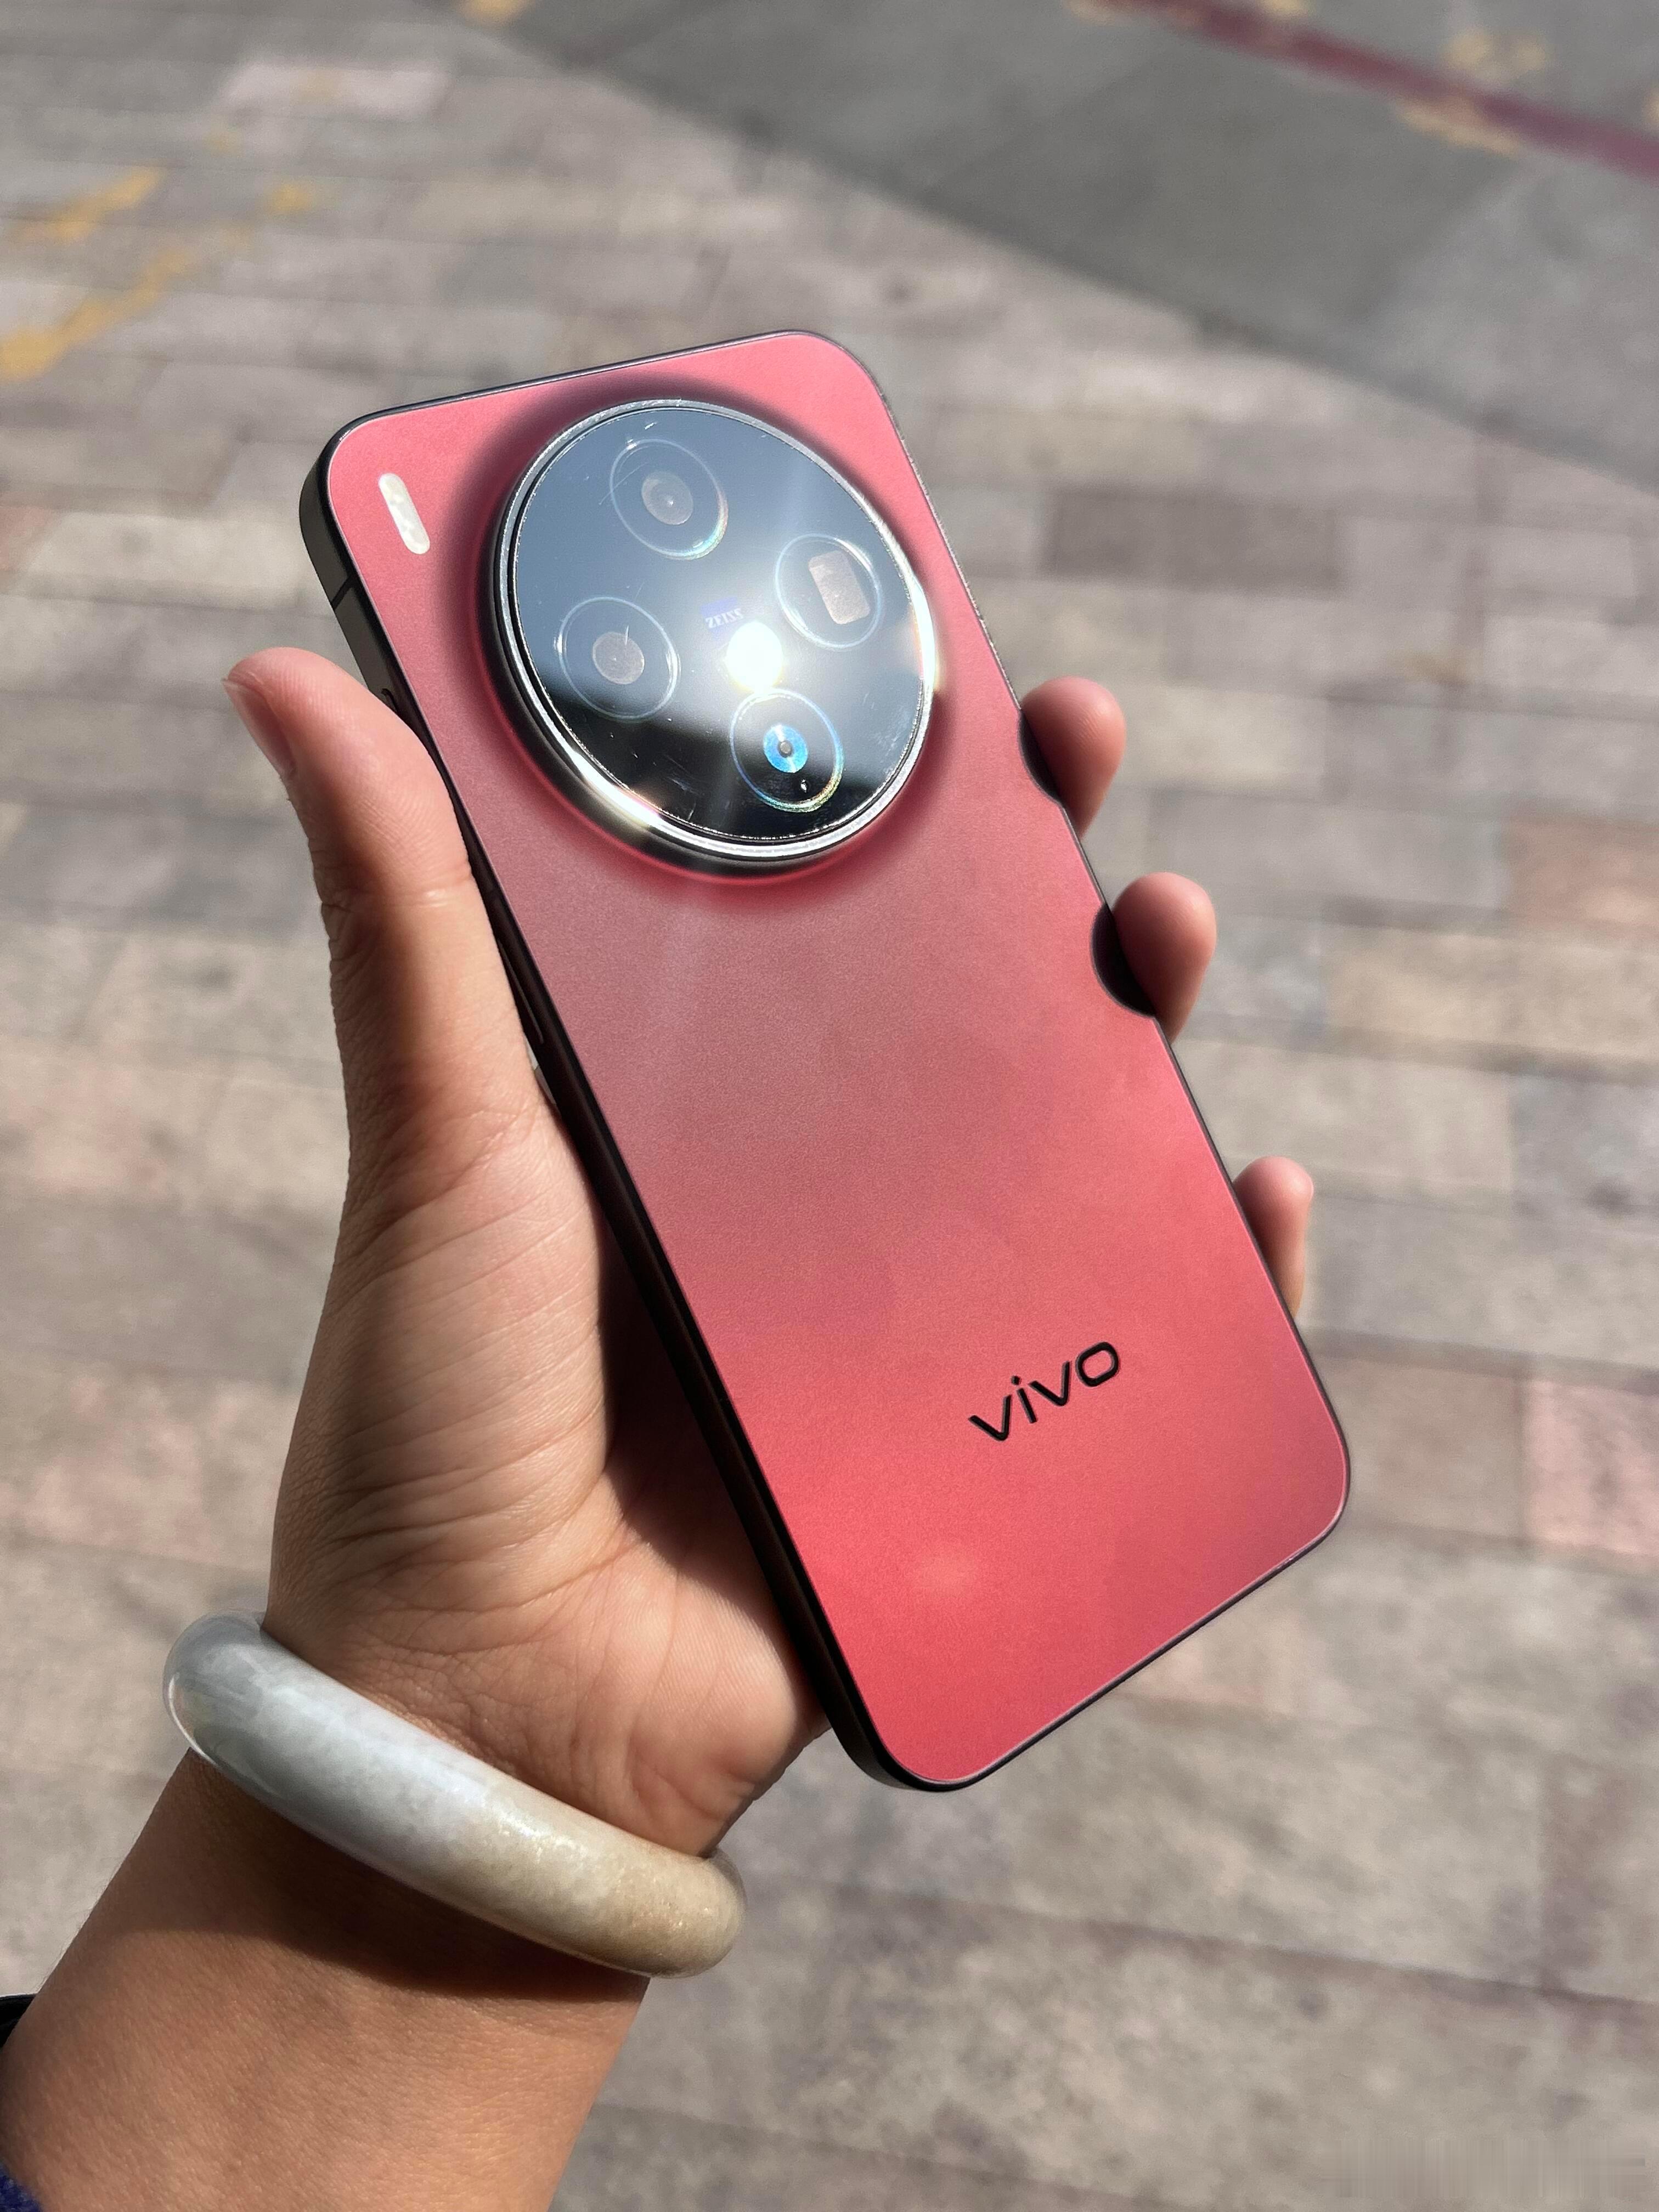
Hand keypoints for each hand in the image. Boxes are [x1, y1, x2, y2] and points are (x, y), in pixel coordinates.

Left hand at [227, 653, 1313, 1857]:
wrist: (495, 1701)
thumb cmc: (433, 1415)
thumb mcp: (435, 1142)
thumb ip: (403, 919)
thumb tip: (280, 673)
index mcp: (680, 1098)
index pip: (808, 903)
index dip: (884, 782)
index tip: (938, 671)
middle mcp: (795, 1184)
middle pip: (958, 999)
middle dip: (1038, 870)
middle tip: (1081, 761)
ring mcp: (891, 1304)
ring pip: (1059, 1139)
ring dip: (1140, 1029)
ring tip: (1165, 940)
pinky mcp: (964, 1428)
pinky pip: (1126, 1332)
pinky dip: (1213, 1266)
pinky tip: (1255, 1192)